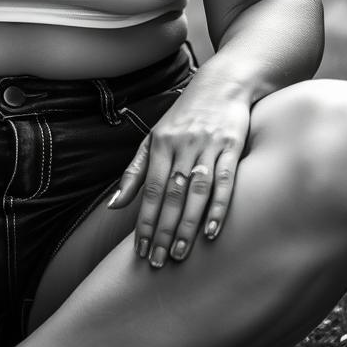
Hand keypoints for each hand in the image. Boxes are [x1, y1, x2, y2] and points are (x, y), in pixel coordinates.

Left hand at [108, 80, 249, 267]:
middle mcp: (183, 145)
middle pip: (171, 194)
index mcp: (161, 143)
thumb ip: (135, 172)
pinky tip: (213, 232)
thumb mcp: (154, 138)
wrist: (222, 84)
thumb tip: (114, 206)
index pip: (149, 189)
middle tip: (158, 261)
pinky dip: (219, 207)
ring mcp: (208, 145)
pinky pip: (226, 180)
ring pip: (196, 191)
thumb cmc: (184, 116)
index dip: (144, 221)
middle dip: (162, 230)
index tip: (140, 250)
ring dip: (187, 225)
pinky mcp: (232, 146)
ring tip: (180, 253)